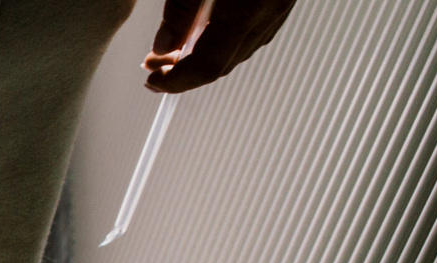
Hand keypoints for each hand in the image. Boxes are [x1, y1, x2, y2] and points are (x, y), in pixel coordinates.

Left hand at [144, 0, 295, 92]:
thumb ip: (181, 9)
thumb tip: (162, 48)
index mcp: (248, 7)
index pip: (208, 65)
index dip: (176, 81)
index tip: (153, 81)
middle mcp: (271, 10)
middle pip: (224, 63)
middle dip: (184, 73)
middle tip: (154, 69)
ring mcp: (281, 6)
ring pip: (239, 52)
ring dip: (204, 59)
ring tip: (171, 54)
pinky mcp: (283, 0)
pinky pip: (253, 34)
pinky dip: (224, 43)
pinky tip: (203, 35)